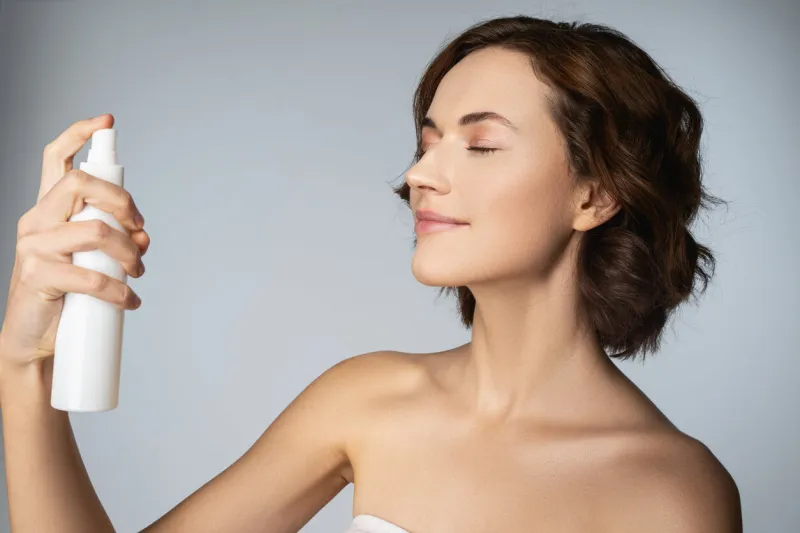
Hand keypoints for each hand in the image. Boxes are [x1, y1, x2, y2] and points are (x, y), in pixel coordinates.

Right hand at [0, 114, 149, 371]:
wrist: (33, 340)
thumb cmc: (66, 295)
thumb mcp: (91, 259)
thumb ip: (115, 240)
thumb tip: (143, 235)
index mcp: (48, 210)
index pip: (55, 159)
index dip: (78, 134)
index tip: (106, 122)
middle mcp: (36, 220)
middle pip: (80, 183)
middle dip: (122, 201)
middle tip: (140, 229)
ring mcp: (33, 246)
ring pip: (94, 230)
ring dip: (129, 252)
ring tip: (139, 273)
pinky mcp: (38, 275)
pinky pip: (91, 275)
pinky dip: (120, 290)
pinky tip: (130, 301)